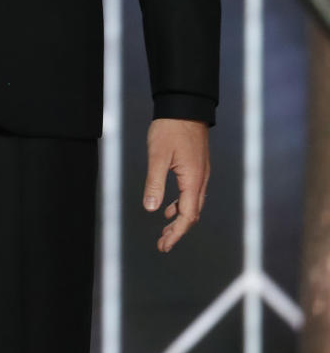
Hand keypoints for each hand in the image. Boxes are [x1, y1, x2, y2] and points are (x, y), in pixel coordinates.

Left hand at [143, 118, 209, 253]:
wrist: (185, 105)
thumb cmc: (170, 128)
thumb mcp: (157, 155)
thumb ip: (155, 183)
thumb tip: (152, 209)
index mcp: (193, 179)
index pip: (188, 215)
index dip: (176, 233)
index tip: (164, 246)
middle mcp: (201, 179)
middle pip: (192, 214)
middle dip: (177, 231)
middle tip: (162, 244)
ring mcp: (201, 173)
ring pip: (193, 204)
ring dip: (179, 219)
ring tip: (164, 231)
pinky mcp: (197, 167)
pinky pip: (192, 193)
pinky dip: (181, 204)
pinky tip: (169, 207)